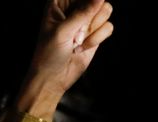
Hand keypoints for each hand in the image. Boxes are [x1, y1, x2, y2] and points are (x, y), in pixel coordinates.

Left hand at [18, 0, 113, 116]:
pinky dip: (96, 39)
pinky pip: (108, 26)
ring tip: (76, 41)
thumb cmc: (49, 54)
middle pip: (97, 0)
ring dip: (92, 29)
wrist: (53, 78)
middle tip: (75, 31)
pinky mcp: (95, 32)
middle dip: (89, 17)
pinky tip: (81, 48)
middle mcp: (74, 8)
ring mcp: (86, 20)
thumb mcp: (63, 31)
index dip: (87, 2)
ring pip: (106, 10)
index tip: (80, 18)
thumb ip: (83, 12)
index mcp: (59, 2)